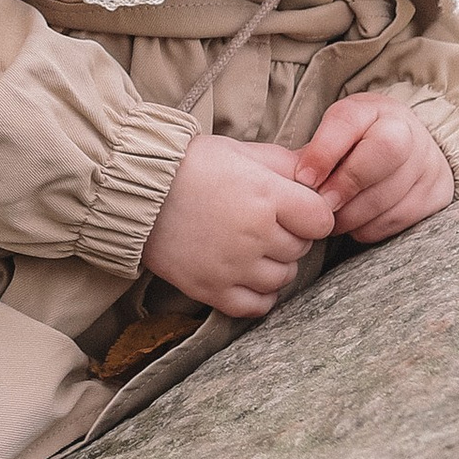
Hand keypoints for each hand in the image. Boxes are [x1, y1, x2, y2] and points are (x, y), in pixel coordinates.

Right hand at [143, 131, 334, 319]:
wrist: (135, 190)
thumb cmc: (190, 165)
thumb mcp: (242, 152)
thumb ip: (287, 164)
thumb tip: (321, 172)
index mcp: (266, 196)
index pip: (322, 220)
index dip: (312, 214)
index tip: (296, 209)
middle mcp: (255, 235)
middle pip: (301, 249)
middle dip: (290, 236)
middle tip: (264, 222)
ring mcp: (233, 267)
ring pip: (282, 278)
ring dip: (274, 264)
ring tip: (251, 246)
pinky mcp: (211, 289)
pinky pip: (256, 306)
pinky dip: (258, 294)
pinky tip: (246, 275)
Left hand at [289, 94, 454, 242]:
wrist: (408, 150)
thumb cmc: (358, 145)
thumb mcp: (334, 138)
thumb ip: (315, 154)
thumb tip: (294, 185)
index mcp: (373, 109)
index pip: (348, 121)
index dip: (324, 152)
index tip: (304, 180)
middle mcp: (408, 130)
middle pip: (383, 152)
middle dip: (346, 185)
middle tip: (322, 205)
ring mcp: (428, 162)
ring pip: (391, 194)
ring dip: (353, 215)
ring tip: (333, 219)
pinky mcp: (438, 193)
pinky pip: (400, 219)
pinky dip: (370, 228)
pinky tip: (356, 224)